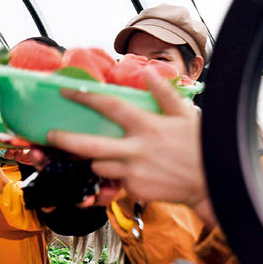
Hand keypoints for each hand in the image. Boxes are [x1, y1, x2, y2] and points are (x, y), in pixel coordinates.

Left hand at [47, 72, 206, 207]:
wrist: (213, 183)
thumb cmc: (200, 146)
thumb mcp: (186, 115)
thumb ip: (164, 94)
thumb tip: (149, 73)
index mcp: (147, 126)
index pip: (110, 107)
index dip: (86, 98)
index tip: (67, 92)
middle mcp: (136, 149)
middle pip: (91, 145)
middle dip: (66, 140)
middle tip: (49, 136)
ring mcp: (134, 173)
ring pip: (99, 165)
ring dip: (94, 159)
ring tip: (93, 152)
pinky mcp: (135, 190)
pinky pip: (114, 182)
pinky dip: (113, 175)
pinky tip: (120, 170)